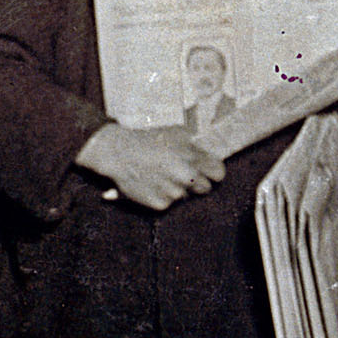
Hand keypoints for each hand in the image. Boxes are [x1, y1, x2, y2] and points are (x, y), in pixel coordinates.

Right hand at [74, 123, 223, 209]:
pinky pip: (168, 203)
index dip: (212, 172)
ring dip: (176, 189)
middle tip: (179, 174)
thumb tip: (208, 156)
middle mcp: (187, 177)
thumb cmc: (147, 140)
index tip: (206, 171)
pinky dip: (160, 196)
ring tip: (159, 175)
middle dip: (195, 182)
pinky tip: (150, 183)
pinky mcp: (160, 204)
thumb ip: (195, 147)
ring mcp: (174, 192)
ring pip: (184, 196)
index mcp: (194, 159)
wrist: (118, 153)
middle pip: (205, 188)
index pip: (219, 173)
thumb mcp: (175, 134)